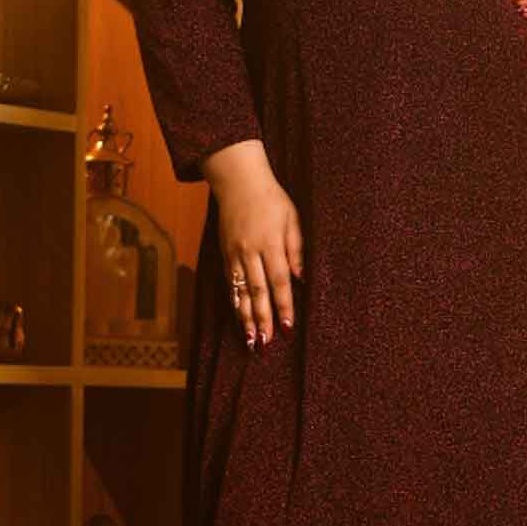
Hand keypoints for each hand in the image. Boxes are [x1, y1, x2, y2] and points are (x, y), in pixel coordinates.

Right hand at [199, 140, 301, 347]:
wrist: (238, 182)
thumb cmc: (272, 199)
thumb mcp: (292, 220)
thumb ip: (297, 250)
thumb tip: (301, 279)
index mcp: (271, 243)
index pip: (279, 280)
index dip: (284, 305)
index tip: (288, 326)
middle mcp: (250, 251)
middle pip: (258, 291)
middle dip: (262, 319)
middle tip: (266, 343)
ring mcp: (235, 254)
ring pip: (241, 291)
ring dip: (245, 317)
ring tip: (250, 340)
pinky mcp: (225, 253)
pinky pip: (230, 283)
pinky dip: (234, 302)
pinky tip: (238, 318)